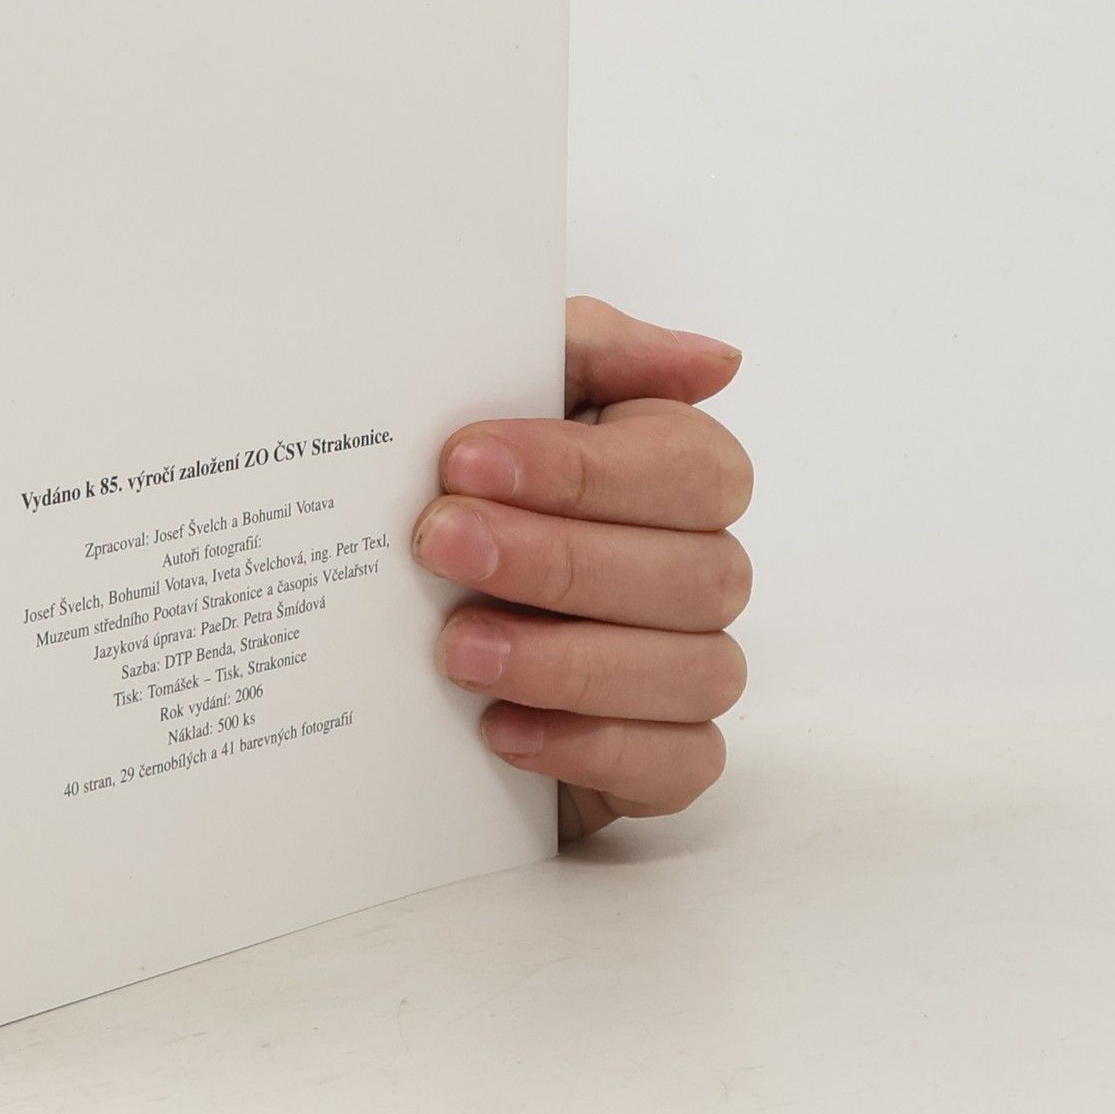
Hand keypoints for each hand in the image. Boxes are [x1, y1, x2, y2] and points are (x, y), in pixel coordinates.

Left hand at [410, 297, 752, 840]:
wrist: (398, 612)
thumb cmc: (477, 486)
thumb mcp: (509, 384)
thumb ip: (596, 349)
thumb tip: (716, 361)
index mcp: (676, 470)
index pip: (686, 467)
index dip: (581, 469)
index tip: (465, 461)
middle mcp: (700, 566)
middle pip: (690, 572)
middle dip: (557, 560)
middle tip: (440, 546)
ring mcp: (692, 664)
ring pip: (690, 670)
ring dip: (565, 660)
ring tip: (456, 648)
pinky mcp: (668, 756)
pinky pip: (677, 764)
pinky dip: (589, 747)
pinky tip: (502, 728)